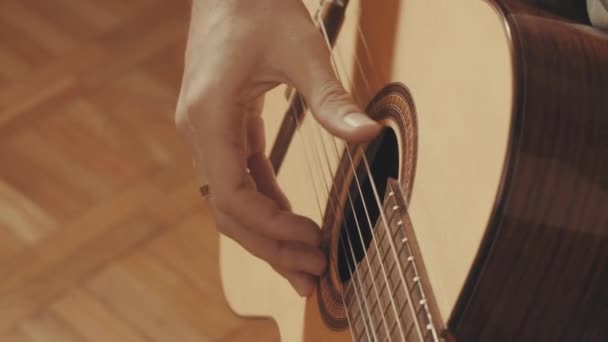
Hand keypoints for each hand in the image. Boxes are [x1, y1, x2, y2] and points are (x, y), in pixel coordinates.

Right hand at [175, 0, 380, 295]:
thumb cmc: (258, 8)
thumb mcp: (302, 51)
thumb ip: (331, 99)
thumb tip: (371, 135)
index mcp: (208, 117)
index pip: (232, 194)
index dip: (271, 227)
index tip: (312, 241)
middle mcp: (199, 131)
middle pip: (229, 210)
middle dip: (270, 246)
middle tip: (313, 274)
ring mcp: (207, 132)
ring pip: (232, 200)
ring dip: (267, 233)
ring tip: (305, 261)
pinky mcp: (221, 127)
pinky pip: (241, 177)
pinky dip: (266, 204)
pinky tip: (292, 222)